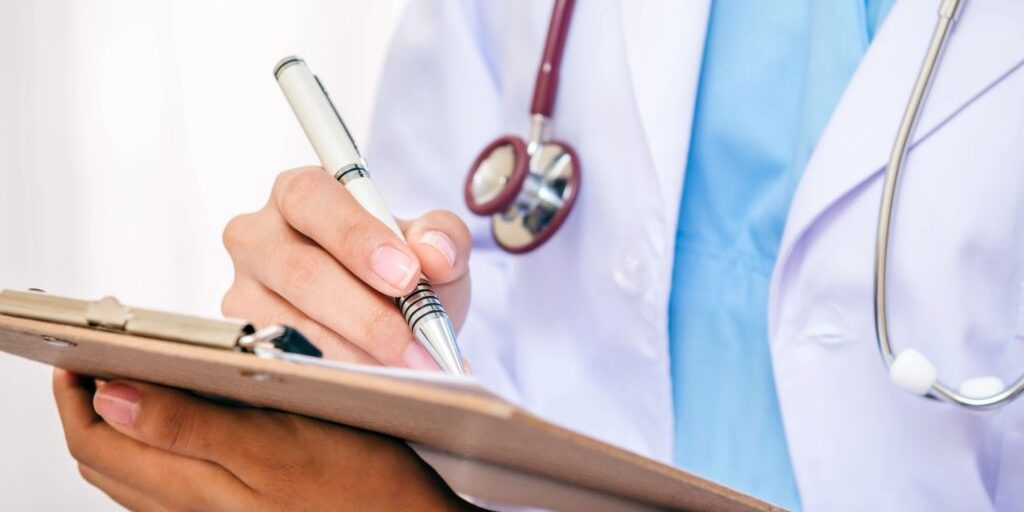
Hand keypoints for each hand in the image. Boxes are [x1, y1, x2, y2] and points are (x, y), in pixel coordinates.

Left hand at [54, 369, 482, 510]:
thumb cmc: (361, 479)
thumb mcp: (277, 441)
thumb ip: (190, 425)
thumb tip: (114, 395)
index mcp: (196, 483)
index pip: (98, 439)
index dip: (78, 392)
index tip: (81, 348)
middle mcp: (191, 507)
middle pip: (102, 459)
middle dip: (85, 407)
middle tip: (92, 360)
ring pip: (126, 476)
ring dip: (111, 429)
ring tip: (123, 385)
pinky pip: (157, 489)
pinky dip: (145, 452)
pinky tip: (171, 428)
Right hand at [222, 167, 471, 367]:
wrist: (387, 321)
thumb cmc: (401, 271)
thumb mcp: (431, 245)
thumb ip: (443, 236)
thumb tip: (433, 253)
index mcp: (299, 194)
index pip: (312, 199)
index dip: (357, 238)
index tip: (408, 275)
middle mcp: (258, 236)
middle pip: (303, 273)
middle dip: (369, 315)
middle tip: (420, 346)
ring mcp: (243, 290)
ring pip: (295, 327)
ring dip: (360, 357)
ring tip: (415, 372)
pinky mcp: (244, 339)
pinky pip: (289, 364)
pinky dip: (342, 378)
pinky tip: (382, 384)